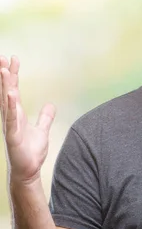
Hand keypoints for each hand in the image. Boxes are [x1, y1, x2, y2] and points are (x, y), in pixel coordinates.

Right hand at [1, 55, 55, 183]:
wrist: (28, 171)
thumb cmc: (31, 152)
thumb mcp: (42, 130)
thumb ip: (45, 118)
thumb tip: (50, 105)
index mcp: (16, 114)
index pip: (14, 90)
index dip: (13, 75)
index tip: (12, 59)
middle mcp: (10, 117)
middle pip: (6, 91)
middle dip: (5, 75)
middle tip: (2, 57)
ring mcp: (9, 126)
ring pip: (6, 102)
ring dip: (5, 86)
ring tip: (4, 70)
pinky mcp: (12, 136)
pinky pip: (11, 119)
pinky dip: (11, 106)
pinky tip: (11, 94)